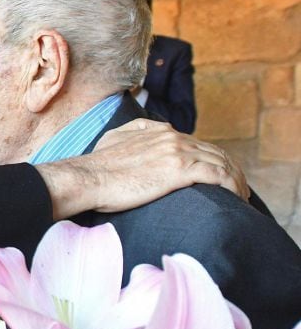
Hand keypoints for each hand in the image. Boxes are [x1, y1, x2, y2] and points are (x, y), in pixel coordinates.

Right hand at [37, 118, 247, 218]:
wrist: (87, 178)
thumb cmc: (96, 166)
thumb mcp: (114, 138)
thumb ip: (133, 132)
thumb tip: (142, 132)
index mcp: (159, 131)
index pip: (199, 142)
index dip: (213, 158)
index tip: (218, 175)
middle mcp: (172, 137)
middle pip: (216, 151)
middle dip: (231, 169)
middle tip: (237, 189)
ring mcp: (177, 152)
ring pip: (222, 162)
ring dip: (237, 179)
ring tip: (241, 196)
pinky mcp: (179, 170)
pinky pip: (218, 175)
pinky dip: (232, 185)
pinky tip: (236, 197)